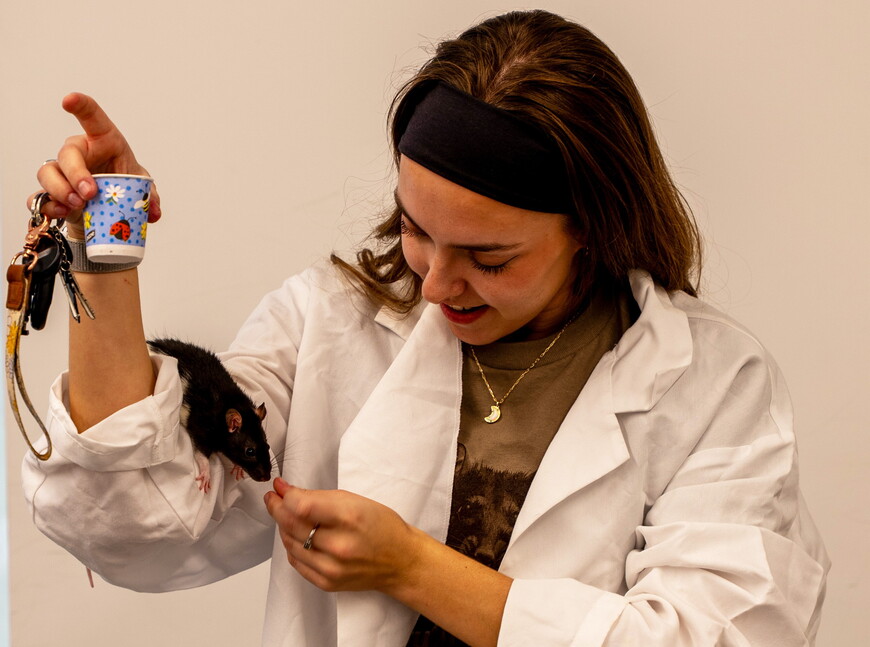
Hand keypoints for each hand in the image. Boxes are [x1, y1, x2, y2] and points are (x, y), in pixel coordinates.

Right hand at [29, 93, 160, 236]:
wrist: (107, 205)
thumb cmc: (122, 182)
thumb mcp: (140, 185)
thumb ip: (149, 195)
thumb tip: (153, 211)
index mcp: (103, 140)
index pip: (92, 117)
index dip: (81, 106)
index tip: (69, 100)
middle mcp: (78, 152)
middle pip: (67, 154)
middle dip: (76, 173)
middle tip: (90, 193)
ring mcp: (61, 172)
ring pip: (48, 173)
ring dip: (61, 190)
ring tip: (78, 205)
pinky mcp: (53, 194)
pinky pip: (41, 196)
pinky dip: (50, 206)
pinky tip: (62, 212)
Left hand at [263, 478, 422, 593]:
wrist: (401, 560)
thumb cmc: (382, 527)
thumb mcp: (356, 500)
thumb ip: (319, 497)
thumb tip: (287, 491)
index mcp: (349, 518)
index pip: (301, 506)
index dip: (284, 495)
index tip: (279, 488)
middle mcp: (339, 545)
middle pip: (291, 524)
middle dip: (277, 507)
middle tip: (274, 498)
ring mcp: (331, 568)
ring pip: (290, 543)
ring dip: (284, 527)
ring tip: (287, 515)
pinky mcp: (326, 582)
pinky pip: (296, 562)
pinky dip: (292, 547)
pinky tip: (297, 536)